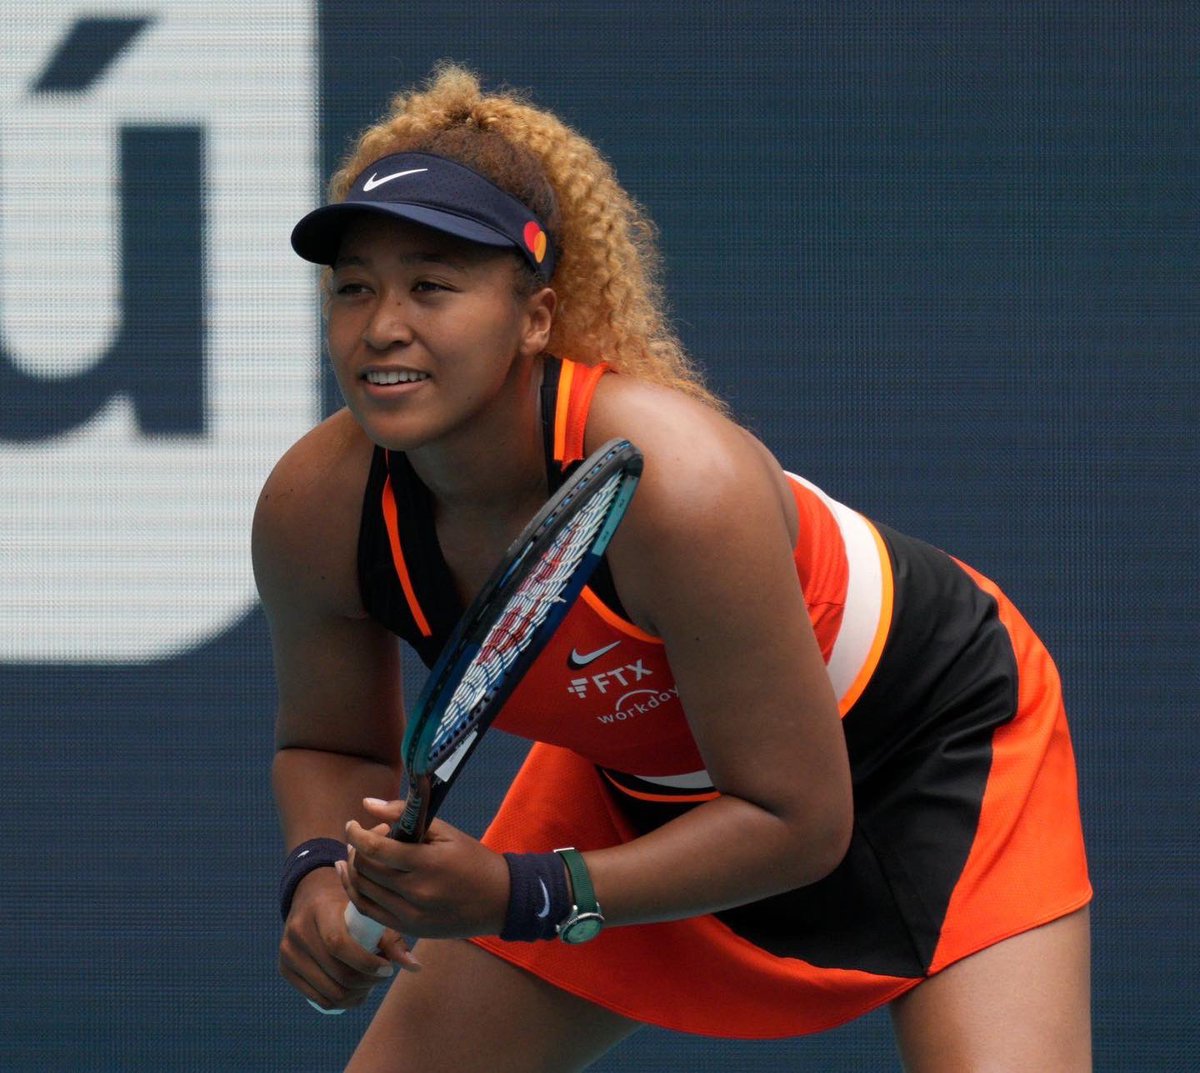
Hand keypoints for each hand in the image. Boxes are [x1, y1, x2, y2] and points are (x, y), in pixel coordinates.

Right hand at [278, 863, 419, 1012]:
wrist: (311, 895)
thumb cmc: (347, 904)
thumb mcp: (367, 911)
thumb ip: (391, 938)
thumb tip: (415, 967)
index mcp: (320, 911)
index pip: (339, 945)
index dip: (366, 963)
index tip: (388, 969)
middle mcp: (298, 931)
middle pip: (337, 974)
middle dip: (366, 982)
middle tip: (382, 975)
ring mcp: (288, 952)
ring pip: (328, 992)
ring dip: (355, 995)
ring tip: (370, 982)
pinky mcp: (284, 969)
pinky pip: (316, 998)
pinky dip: (340, 1001)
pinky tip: (354, 990)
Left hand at [343, 797, 509, 939]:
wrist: (500, 901)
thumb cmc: (474, 860)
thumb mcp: (446, 831)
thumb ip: (405, 815)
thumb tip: (367, 804)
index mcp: (427, 864)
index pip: (376, 849)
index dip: (356, 834)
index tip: (352, 823)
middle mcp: (415, 893)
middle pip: (366, 869)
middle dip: (358, 848)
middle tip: (368, 836)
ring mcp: (410, 915)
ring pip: (362, 891)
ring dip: (355, 870)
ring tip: (359, 855)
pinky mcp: (408, 929)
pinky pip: (368, 912)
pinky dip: (357, 893)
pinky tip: (354, 877)